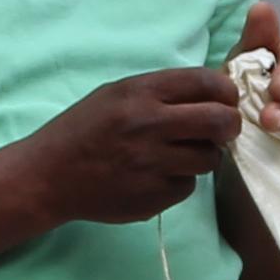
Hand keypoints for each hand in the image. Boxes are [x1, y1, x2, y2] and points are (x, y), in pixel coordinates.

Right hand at [28, 64, 247, 225]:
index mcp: (140, 93)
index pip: (205, 82)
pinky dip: (180, 181)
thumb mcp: (116, 94)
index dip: (226, 91)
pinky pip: (188, 186)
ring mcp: (152, 164)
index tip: (226, 100)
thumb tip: (214, 92)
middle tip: (224, 129)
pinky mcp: (154, 197)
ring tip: (181, 154)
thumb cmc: (84, 130)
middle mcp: (149, 125)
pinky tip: (156, 176)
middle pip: (220, 121)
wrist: (49, 176)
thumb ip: (162, 91)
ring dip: (204, 155)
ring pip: (209, 158)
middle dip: (229, 125)